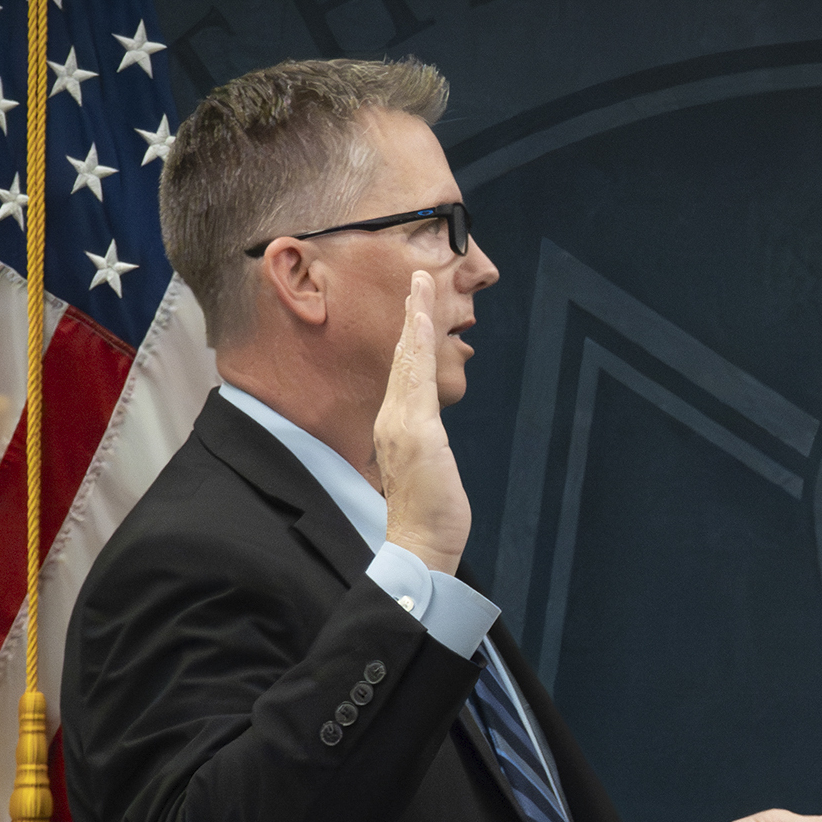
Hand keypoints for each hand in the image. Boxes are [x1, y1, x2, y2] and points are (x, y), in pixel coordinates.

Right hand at [376, 271, 469, 574]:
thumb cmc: (426, 515)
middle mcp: (393, 418)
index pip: (403, 372)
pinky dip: (418, 345)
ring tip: (421, 283)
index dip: (409, 337)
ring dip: (415, 317)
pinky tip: (421, 319)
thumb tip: (428, 440)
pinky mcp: (417, 430)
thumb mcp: (426, 470)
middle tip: (418, 276)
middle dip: (410, 313)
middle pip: (402, 356)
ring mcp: (402, 422)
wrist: (420, 545)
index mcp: (395, 426)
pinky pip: (417, 378)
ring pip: (408, 359)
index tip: (415, 307)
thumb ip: (424, 447)